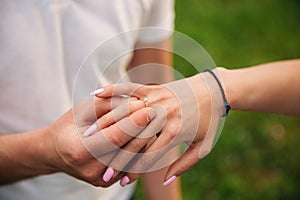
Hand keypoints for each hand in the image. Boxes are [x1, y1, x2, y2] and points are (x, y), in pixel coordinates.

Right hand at [44, 97, 153, 186]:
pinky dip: (141, 150)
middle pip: (127, 150)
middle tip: (157, 113)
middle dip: (145, 130)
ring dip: (147, 140)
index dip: (134, 123)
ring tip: (156, 123)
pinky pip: (130, 166)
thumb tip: (138, 103)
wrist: (56, 151)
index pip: (114, 137)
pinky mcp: (108, 182)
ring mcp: (100, 180)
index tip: (150, 109)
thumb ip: (110, 105)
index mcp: (80, 151)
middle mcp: (90, 170)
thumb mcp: (85, 110)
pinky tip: (150, 136)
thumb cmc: (70, 124)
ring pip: (133, 160)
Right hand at [94, 70, 225, 185]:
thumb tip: (165, 180)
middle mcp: (161, 115)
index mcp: (174, 132)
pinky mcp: (152, 87)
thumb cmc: (209, 121)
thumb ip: (184, 165)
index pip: (148, 156)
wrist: (215, 90)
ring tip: (86, 138)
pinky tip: (94, 96)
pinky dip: (111, 91)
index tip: (118, 181)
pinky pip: (128, 89)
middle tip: (98, 170)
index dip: (132, 171)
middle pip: (132, 139)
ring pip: (124, 115)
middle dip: (114, 157)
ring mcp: (155, 100)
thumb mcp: (202, 147)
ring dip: (103, 126)